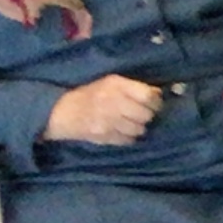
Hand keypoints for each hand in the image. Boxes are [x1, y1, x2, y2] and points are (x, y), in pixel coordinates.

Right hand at [43, 75, 160, 145]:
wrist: (62, 111)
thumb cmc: (91, 94)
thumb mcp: (111, 83)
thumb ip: (135, 87)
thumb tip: (159, 94)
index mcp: (116, 85)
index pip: (148, 96)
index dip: (155, 102)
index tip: (153, 104)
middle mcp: (113, 102)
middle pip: (146, 115)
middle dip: (147, 115)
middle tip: (140, 114)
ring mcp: (109, 121)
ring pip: (140, 129)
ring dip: (138, 127)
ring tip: (129, 122)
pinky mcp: (105, 137)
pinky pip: (129, 140)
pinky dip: (129, 137)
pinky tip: (122, 130)